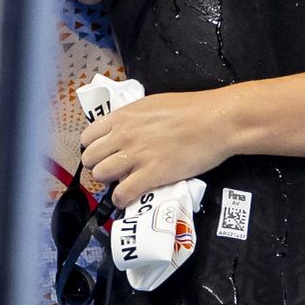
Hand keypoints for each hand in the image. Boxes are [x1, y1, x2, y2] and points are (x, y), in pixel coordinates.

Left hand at [80, 90, 236, 207]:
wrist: (216, 121)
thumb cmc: (191, 109)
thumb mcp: (153, 105)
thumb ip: (133, 119)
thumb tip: (123, 132)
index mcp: (123, 116)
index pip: (88, 137)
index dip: (94, 148)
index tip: (105, 154)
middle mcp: (123, 135)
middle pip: (90, 159)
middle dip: (99, 166)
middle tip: (115, 170)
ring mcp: (135, 156)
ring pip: (101, 176)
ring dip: (110, 182)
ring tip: (124, 181)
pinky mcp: (150, 175)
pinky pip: (121, 194)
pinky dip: (122, 199)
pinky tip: (131, 196)